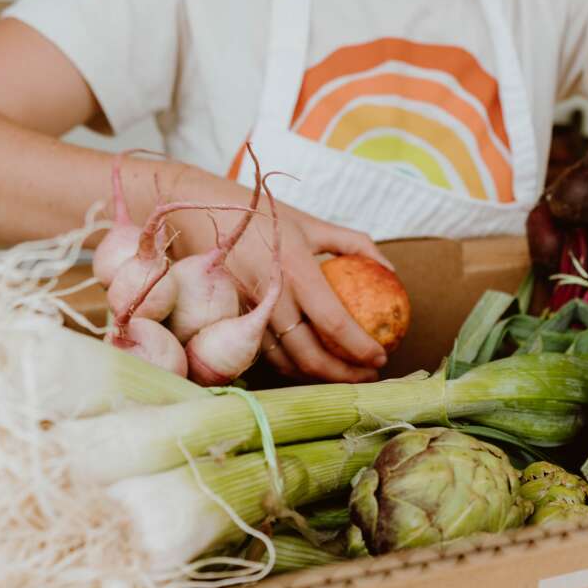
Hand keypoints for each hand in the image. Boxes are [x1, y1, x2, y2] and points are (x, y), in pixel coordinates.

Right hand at [240, 213, 390, 383]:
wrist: (195, 211)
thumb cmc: (261, 215)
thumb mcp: (311, 223)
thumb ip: (355, 244)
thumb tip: (391, 270)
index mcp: (294, 268)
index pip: (333, 322)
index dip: (360, 347)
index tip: (382, 357)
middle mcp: (270, 295)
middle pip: (309, 354)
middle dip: (343, 375)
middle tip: (368, 376)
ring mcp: (246, 310)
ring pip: (285, 362)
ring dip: (318, 377)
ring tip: (346, 377)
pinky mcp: (230, 320)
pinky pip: (266, 354)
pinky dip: (291, 367)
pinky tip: (312, 367)